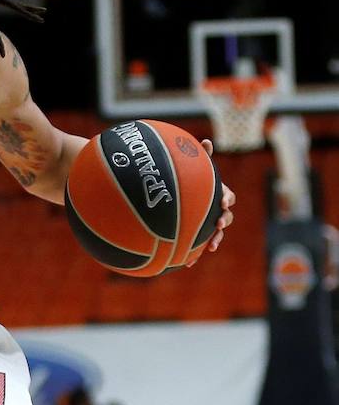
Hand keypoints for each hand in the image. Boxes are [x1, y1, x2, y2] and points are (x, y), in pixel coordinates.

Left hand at [188, 138, 235, 264]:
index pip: (227, 196)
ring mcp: (208, 224)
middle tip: (219, 222)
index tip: (222, 201)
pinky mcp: (197, 236)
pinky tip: (188, 263)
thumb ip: (201, 157)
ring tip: (211, 245)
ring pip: (216, 233)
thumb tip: (205, 140)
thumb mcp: (195, 171)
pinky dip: (195, 254)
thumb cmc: (190, 184)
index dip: (226, 198)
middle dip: (224, 220)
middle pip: (226, 217)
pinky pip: (198, 246)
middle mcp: (215, 210)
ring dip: (215, 238)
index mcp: (217, 195)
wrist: (178, 203)